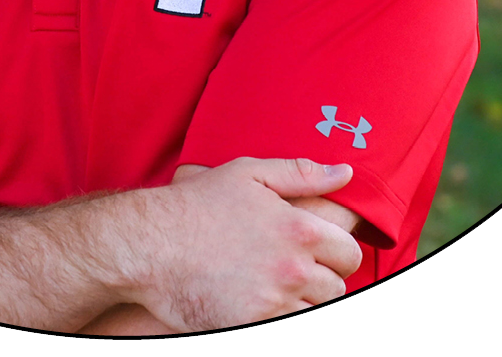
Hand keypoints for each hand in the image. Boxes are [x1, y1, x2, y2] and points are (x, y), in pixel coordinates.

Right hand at [131, 157, 362, 332]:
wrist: (151, 244)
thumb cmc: (198, 204)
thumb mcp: (248, 173)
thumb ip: (300, 173)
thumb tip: (345, 173)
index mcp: (298, 229)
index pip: (349, 253)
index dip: (337, 253)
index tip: (320, 253)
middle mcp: (292, 269)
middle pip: (336, 288)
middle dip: (321, 280)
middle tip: (295, 270)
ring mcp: (273, 303)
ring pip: (316, 313)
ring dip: (304, 303)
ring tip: (278, 288)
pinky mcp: (252, 326)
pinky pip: (290, 329)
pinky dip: (282, 319)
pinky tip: (262, 304)